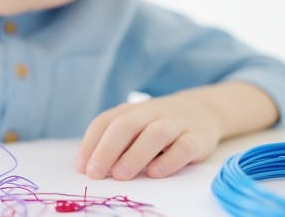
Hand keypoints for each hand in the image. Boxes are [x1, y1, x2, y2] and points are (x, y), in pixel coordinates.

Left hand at [76, 90, 221, 179]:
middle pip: (126, 125)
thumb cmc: (157, 125)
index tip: (82, 168)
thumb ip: (115, 142)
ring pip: (155, 134)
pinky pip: (183, 147)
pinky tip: (155, 173)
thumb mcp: (134, 126)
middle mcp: (151, 113)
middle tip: (96, 173)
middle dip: (107, 149)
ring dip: (135, 155)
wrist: (202, 110)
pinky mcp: (197, 138)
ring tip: (121, 175)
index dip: (90, 144)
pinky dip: (169, 161)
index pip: (105, 122)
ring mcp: (175, 124)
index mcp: (130, 111)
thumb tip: (90, 168)